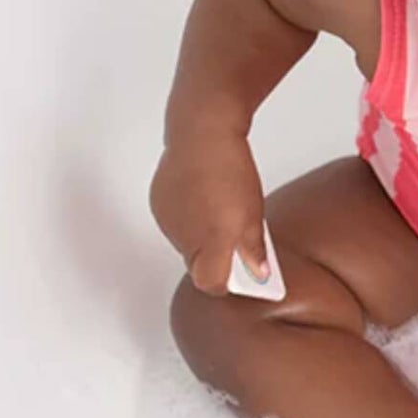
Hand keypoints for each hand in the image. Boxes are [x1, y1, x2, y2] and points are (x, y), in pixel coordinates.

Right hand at [149, 133, 268, 293]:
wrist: (203, 133)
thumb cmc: (232, 172)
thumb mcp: (253, 214)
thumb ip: (253, 250)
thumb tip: (259, 274)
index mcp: (210, 244)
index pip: (210, 284)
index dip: (224, 284)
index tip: (238, 277)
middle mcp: (183, 238)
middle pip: (196, 264)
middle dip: (214, 258)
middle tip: (234, 239)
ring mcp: (167, 220)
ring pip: (184, 243)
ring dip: (201, 237)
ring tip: (220, 213)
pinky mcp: (158, 202)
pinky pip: (174, 222)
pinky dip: (189, 219)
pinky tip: (203, 199)